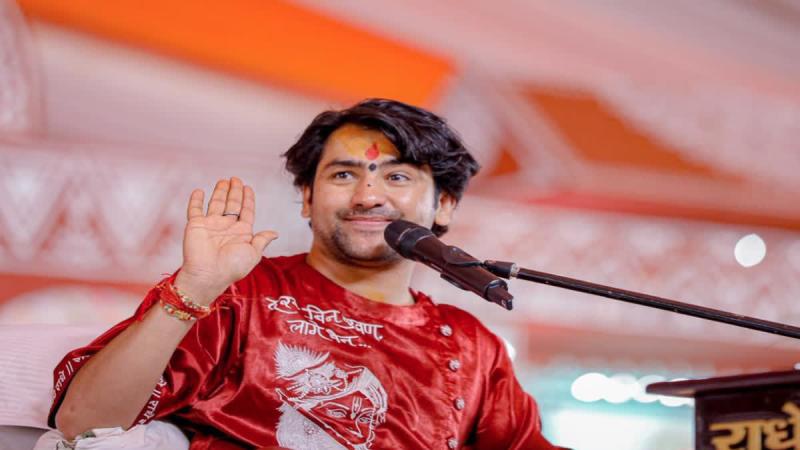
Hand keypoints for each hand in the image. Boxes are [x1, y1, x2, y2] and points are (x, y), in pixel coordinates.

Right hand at [175, 177, 277, 304]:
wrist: (208, 275)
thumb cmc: (232, 267)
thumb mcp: (253, 254)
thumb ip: (262, 241)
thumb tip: (275, 233)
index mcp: (241, 233)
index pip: (246, 211)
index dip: (248, 199)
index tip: (248, 187)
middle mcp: (226, 227)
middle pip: (232, 204)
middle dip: (234, 191)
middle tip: (236, 179)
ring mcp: (210, 225)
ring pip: (216, 204)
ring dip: (220, 192)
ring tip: (223, 181)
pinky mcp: (195, 225)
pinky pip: (195, 210)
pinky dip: (196, 200)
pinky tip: (199, 191)